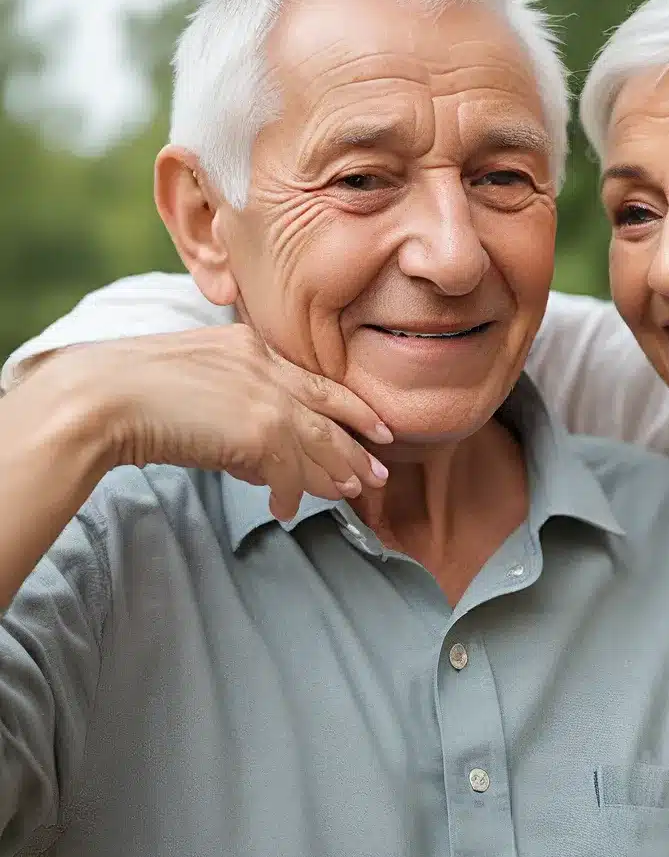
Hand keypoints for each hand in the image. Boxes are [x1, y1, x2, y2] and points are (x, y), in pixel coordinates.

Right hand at [53, 324, 391, 521]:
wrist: (98, 398)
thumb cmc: (128, 391)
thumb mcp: (195, 381)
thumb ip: (236, 407)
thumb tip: (262, 459)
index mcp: (249, 345)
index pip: (314, 379)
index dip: (350, 405)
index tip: (375, 425)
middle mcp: (266, 366)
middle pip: (329, 410)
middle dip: (359, 443)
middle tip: (381, 469)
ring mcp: (267, 397)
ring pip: (319, 443)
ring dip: (337, 472)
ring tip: (354, 492)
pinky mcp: (259, 431)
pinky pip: (290, 474)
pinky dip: (290, 495)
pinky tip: (285, 510)